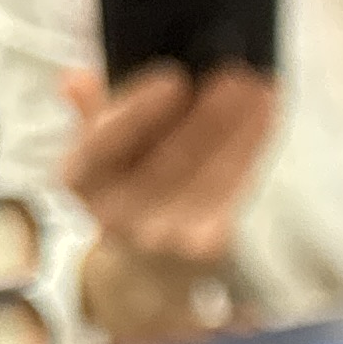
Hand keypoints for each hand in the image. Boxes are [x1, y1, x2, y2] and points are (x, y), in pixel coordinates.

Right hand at [60, 62, 278, 338]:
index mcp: (79, 179)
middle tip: (237, 74)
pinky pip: (234, 188)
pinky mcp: (204, 244)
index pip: (105, 142)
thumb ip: (91, 114)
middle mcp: (115, 213)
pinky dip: (253, 147)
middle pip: (169, 159)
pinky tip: (268, 114)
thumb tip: (74, 78)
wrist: (144, 270)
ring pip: (209, 173)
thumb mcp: (97, 153)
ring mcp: (161, 234)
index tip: (175, 79)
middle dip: (208, 116)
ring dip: (241, 129)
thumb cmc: (124, 188)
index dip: (140, 110)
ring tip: (261, 88)